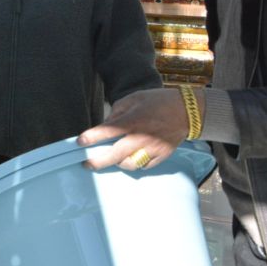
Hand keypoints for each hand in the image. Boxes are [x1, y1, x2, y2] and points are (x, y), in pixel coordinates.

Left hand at [76, 87, 202, 171]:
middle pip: (115, 156)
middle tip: (87, 164)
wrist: (187, 111)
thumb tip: (106, 124)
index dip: (91, 138)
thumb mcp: (134, 99)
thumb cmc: (158, 101)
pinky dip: (135, 163)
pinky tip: (131, 157)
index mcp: (133, 121)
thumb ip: (117, 111)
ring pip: (129, 165)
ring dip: (118, 163)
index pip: (107, 132)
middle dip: (97, 161)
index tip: (80, 142)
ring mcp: (152, 149)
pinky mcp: (162, 156)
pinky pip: (144, 166)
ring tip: (113, 158)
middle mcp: (141, 138)